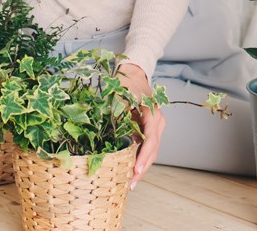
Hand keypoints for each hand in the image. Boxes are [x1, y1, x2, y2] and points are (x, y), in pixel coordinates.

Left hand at [119, 63, 164, 188]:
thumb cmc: (126, 82)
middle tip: (130, 184)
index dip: (143, 156)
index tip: (136, 170)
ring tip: (130, 183)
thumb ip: (114, 113)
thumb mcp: (119, 95)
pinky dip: (140, 159)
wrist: (134, 73)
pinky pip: (147, 147)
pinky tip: (130, 171)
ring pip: (151, 151)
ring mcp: (156, 127)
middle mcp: (158, 122)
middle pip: (153, 150)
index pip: (150, 139)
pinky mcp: (150, 130)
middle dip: (142, 168)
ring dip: (141, 166)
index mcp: (152, 113)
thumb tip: (99, 131)